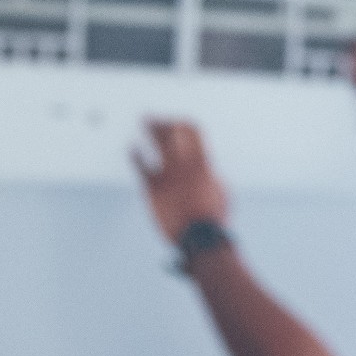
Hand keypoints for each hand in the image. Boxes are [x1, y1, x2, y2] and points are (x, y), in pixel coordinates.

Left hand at [132, 119, 228, 242]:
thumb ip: (214, 177)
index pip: (194, 131)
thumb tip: (210, 172)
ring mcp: (168, 173)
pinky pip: (141, 165)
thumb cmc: (213, 218)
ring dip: (151, 127)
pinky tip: (132, 148)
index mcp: (203, 162)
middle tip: (154, 118)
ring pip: (158, 141)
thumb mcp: (222, 193)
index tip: (178, 122)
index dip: (184, 123)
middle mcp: (185, 163)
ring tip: (145, 120)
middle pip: (173, 131)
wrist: (199, 236)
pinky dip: (136, 154)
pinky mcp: (153, 187)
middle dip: (164, 121)